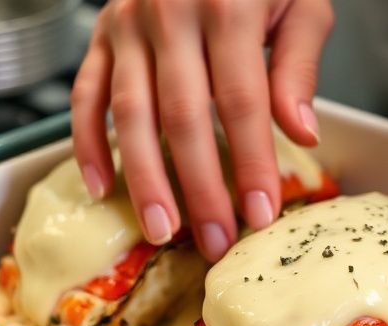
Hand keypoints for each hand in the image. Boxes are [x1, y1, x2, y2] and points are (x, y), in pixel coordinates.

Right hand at [71, 0, 333, 260]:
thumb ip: (300, 64)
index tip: (262, 214)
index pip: (240, 101)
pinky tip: (103, 188)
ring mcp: (127, 23)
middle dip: (200, 187)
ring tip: (163, 231)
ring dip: (144, 179)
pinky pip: (86, 94)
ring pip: (129, 114)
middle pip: (182, 117)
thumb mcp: (300, 3)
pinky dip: (87, 143)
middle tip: (215, 241)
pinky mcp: (101, 34)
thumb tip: (301, 133)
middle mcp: (169, 12)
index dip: (251, 162)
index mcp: (227, 4)